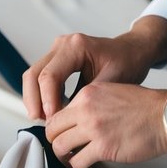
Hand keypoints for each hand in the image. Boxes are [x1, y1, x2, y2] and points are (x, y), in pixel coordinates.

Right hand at [22, 16, 166, 120]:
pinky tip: (50, 112)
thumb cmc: (127, 61)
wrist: (133, 51)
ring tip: (45, 121)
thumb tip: (70, 120)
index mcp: (76, 46)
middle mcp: (63, 45)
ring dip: (35, 99)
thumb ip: (89, 99)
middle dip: (34, 101)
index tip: (54, 120)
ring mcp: (57, 51)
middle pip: (34, 73)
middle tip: (42, 122)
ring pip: (33, 75)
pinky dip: (41, 95)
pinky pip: (41, 77)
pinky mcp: (57, 59)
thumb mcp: (112, 81)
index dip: (48, 100)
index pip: (50, 75)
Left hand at [46, 82, 166, 167]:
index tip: (63, 136)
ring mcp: (94, 128)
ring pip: (60, 148)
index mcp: (88, 94)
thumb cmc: (146, 106)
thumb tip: (77, 121)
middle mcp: (86, 109)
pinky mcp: (103, 147)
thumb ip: (91, 104)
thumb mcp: (112, 92)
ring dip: (65, 159)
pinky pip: (78, 162)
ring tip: (75, 162)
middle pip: (52, 131)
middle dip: (56, 144)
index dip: (57, 129)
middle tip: (65, 151)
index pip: (57, 113)